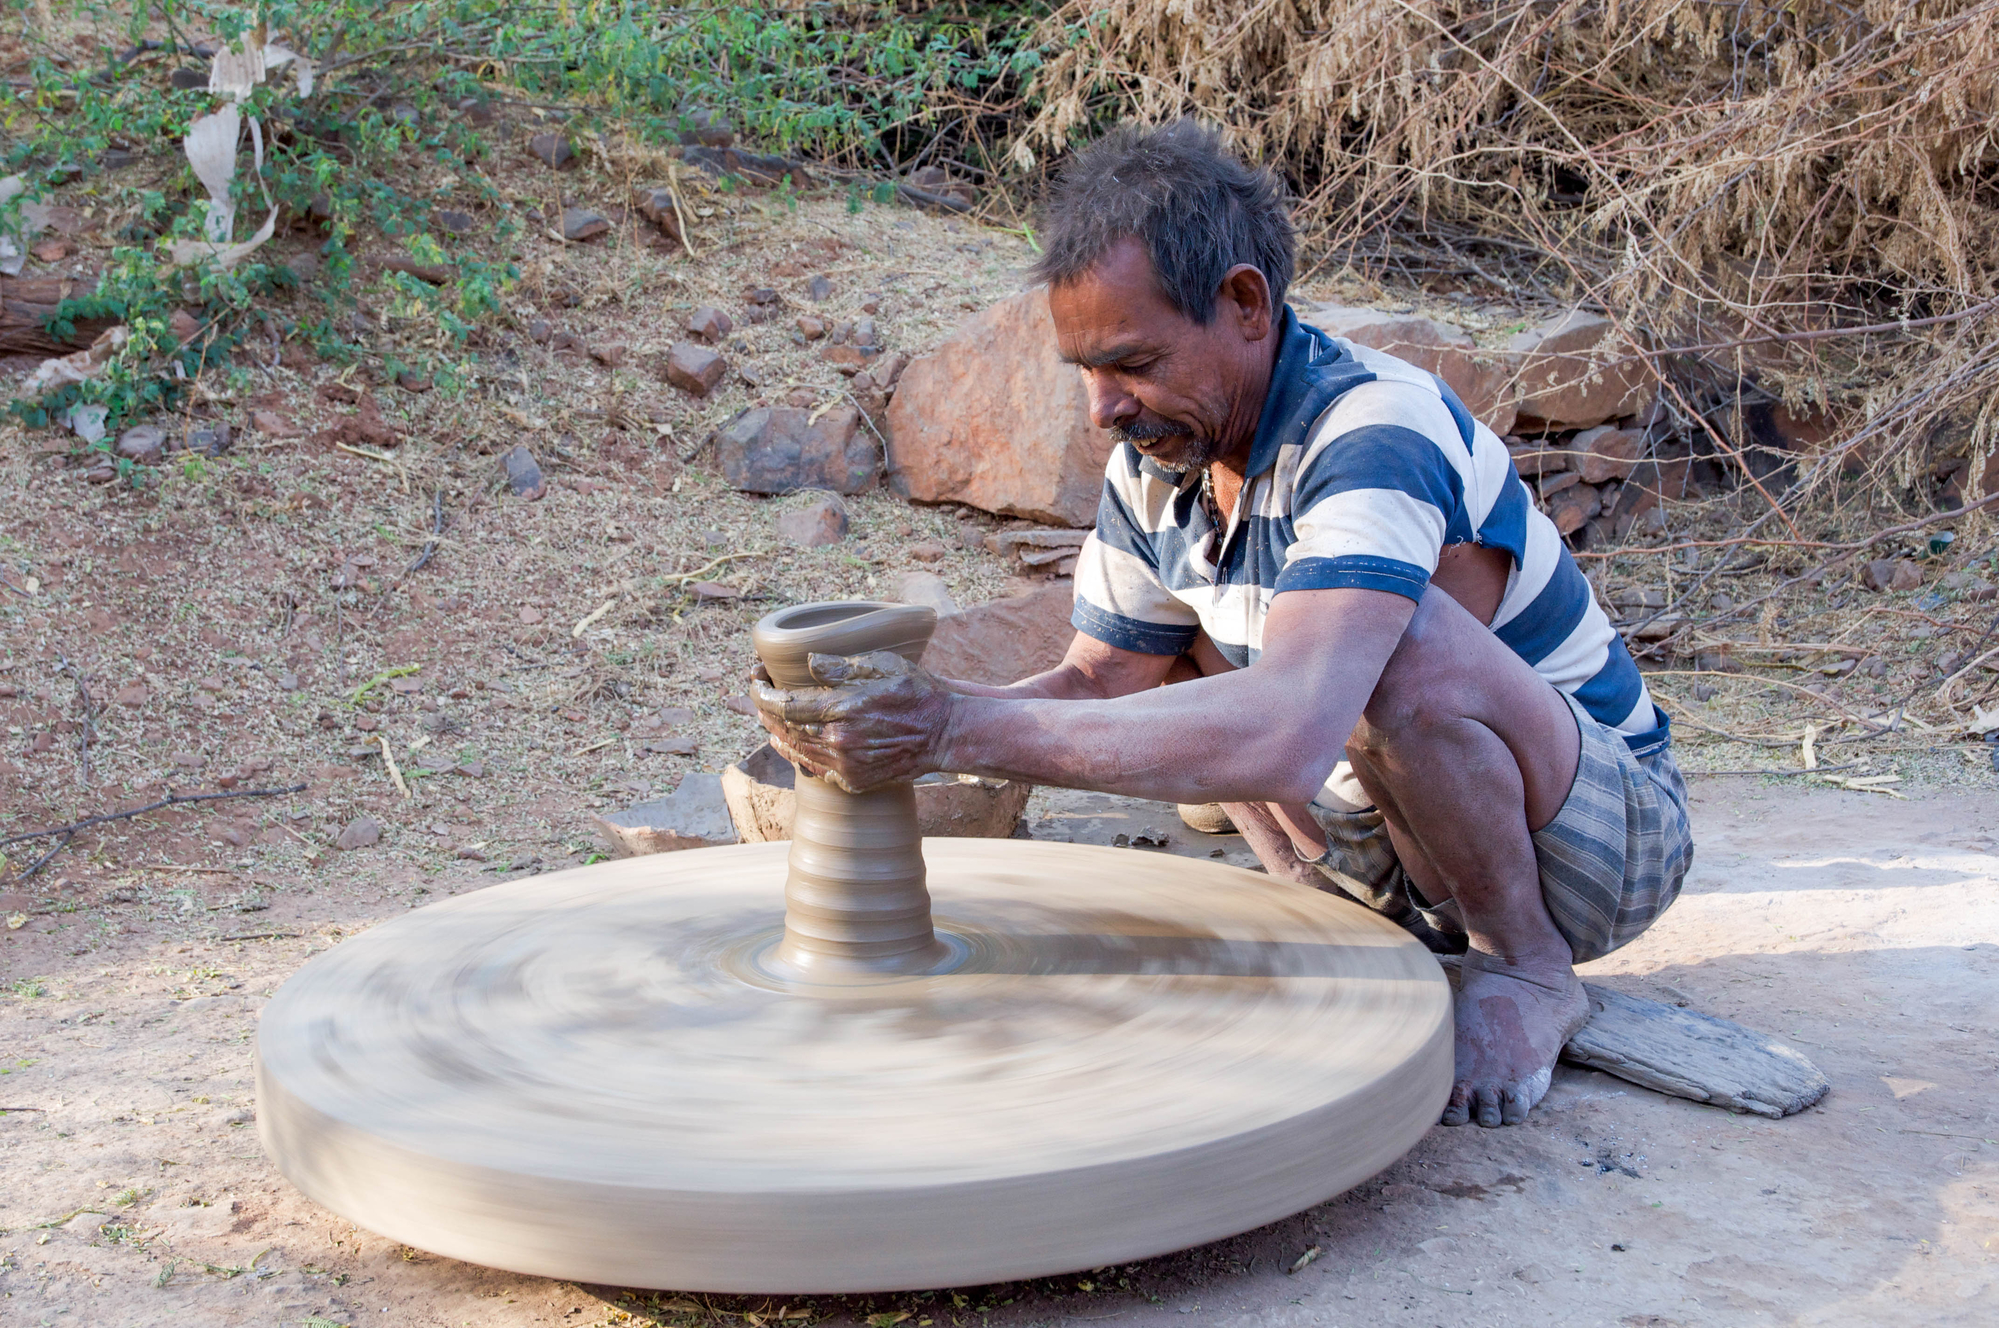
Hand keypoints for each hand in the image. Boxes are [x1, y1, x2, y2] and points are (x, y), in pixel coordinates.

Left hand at [749, 650, 955, 791]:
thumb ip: (841, 667)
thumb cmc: (915, 693)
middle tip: (759, 697)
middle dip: (766, 712)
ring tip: (768, 722)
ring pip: (797, 751)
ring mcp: (846, 766)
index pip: (784, 705)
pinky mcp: (855, 781)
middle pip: (785, 729)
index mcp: (841, 710)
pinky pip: (816, 770)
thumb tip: (808, 663)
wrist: (944, 733)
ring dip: (778, 735)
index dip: (762, 694)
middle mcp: (838, 742)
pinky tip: (793, 745)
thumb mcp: (882, 666)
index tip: (755, 681)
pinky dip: (799, 756)